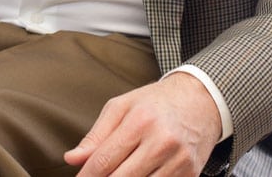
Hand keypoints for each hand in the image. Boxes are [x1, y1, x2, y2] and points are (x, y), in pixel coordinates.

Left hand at [64, 72, 221, 176]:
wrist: (199, 102)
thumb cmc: (154, 103)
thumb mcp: (121, 107)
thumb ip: (95, 136)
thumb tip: (72, 159)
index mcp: (140, 121)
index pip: (105, 160)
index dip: (87, 176)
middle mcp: (162, 142)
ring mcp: (179, 162)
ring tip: (115, 174)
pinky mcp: (191, 175)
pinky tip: (138, 175)